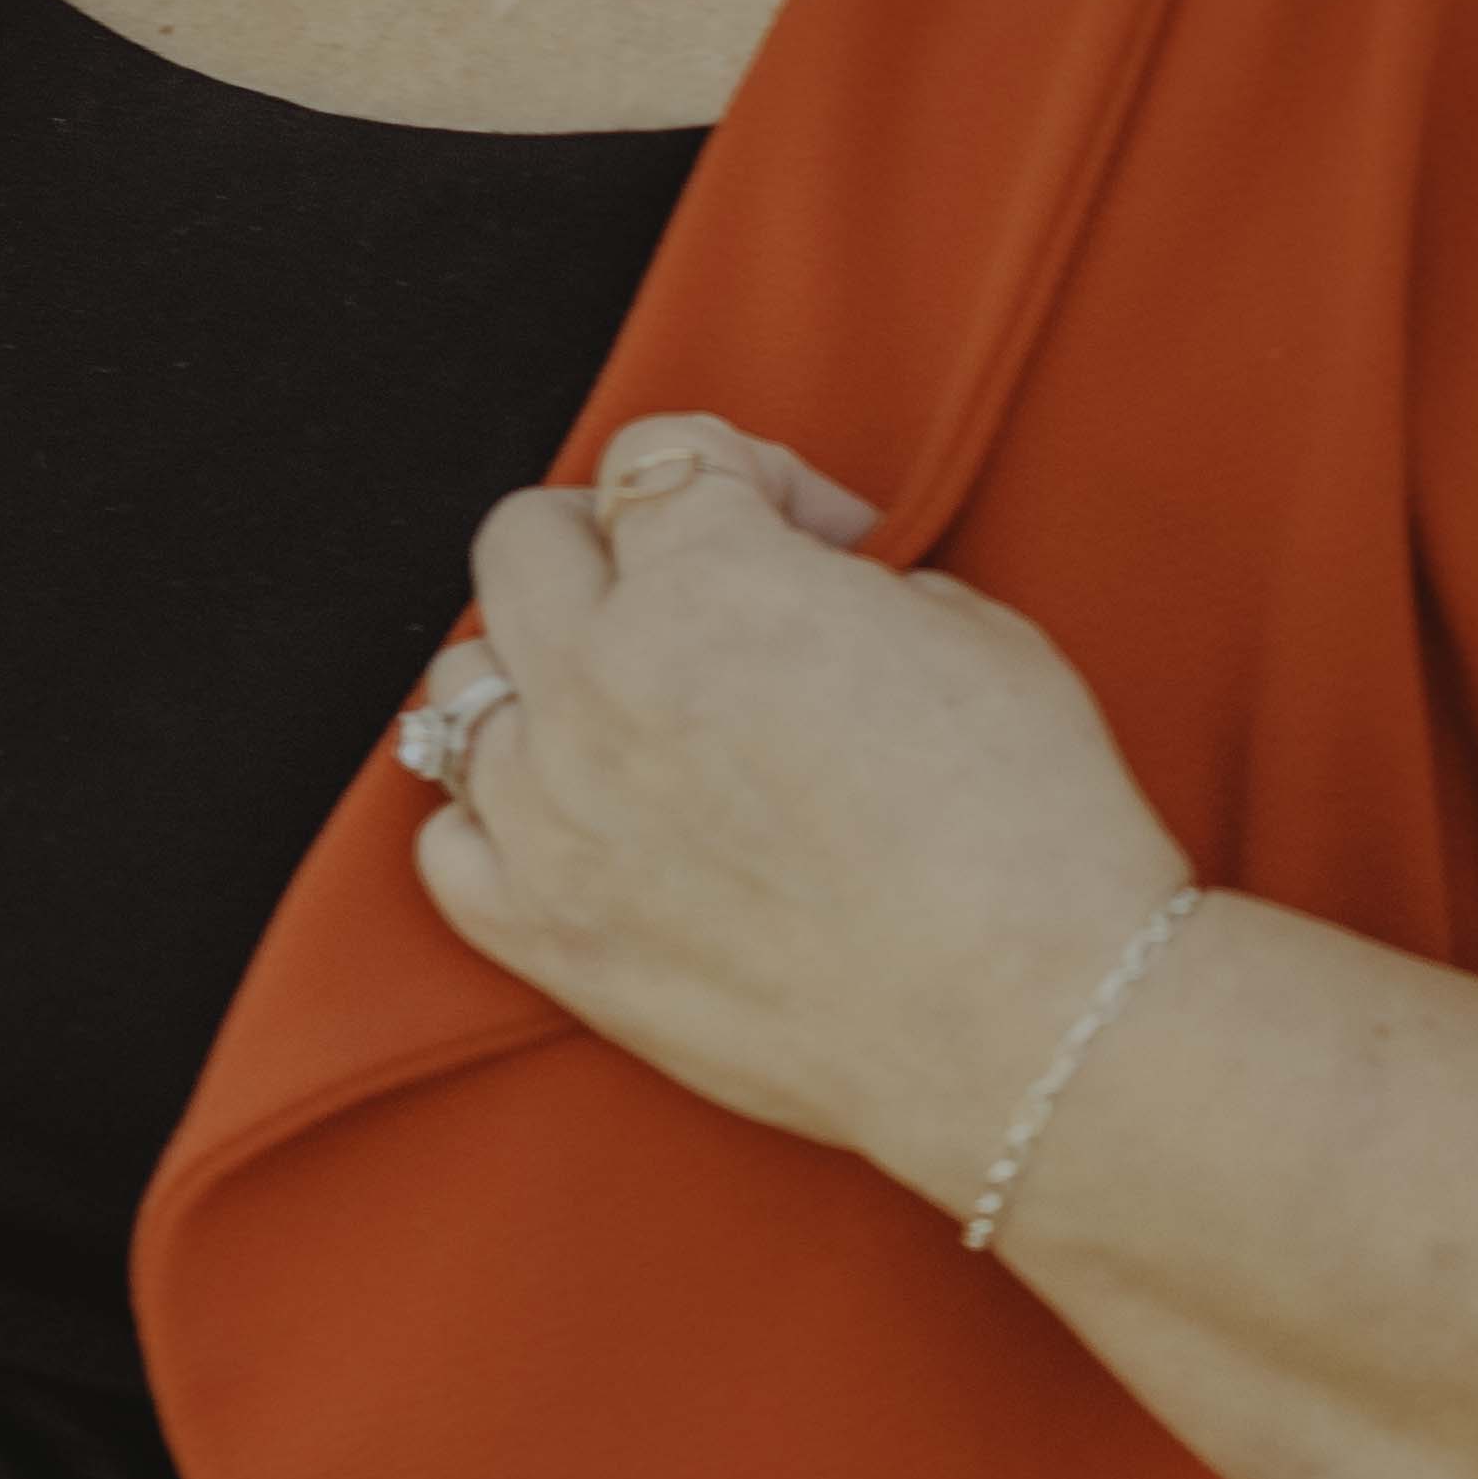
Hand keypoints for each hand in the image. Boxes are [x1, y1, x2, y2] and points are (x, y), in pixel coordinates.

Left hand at [403, 413, 1191, 1215]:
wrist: (1031, 1025)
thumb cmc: (1028, 827)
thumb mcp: (971, 627)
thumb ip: (843, 582)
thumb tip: (807, 593)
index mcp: (710, 581)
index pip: (655, 453)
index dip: (746, 478)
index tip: (811, 538)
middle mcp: (601, 683)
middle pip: (522, 543)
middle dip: (614, 547)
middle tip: (702, 601)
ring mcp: (555, 816)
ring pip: (464, 688)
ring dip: (547, 679)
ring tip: (645, 721)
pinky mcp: (547, 937)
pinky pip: (446, 841)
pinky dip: (502, 817)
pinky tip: (588, 821)